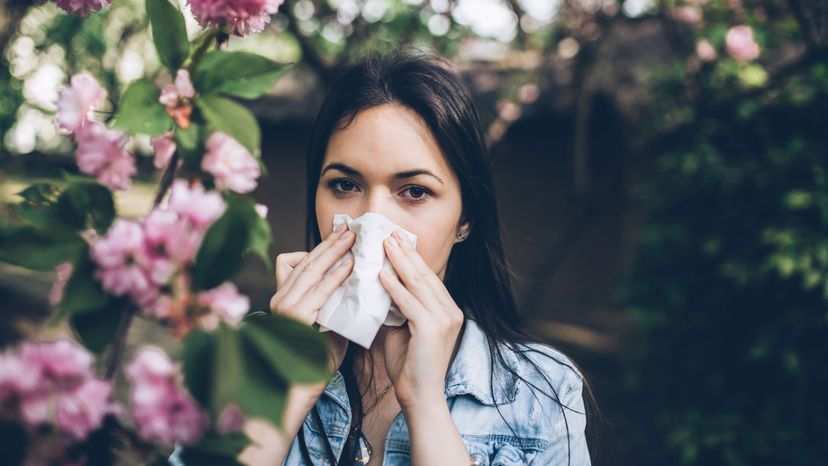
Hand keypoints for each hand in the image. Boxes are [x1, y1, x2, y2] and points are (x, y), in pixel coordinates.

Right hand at [269, 224, 354, 375]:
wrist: (299, 387)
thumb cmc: (316, 358)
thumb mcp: (326, 322)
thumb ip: (334, 302)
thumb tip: (356, 282)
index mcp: (284, 297)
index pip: (294, 261)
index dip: (318, 247)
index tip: (339, 235)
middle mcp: (280, 298)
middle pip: (305, 260)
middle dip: (330, 243)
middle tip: (350, 229)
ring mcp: (285, 307)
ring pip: (311, 269)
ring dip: (334, 252)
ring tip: (352, 240)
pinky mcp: (295, 318)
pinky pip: (319, 290)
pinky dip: (336, 276)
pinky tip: (350, 267)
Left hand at [377, 229, 464, 408]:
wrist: (419, 397)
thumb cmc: (408, 367)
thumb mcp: (402, 330)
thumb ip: (396, 309)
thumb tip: (379, 287)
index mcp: (447, 311)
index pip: (428, 278)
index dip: (411, 258)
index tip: (396, 241)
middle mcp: (450, 311)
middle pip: (425, 275)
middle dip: (406, 253)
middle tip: (389, 233)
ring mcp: (444, 319)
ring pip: (418, 283)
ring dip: (399, 262)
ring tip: (384, 244)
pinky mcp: (432, 328)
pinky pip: (409, 302)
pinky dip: (395, 286)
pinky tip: (382, 273)